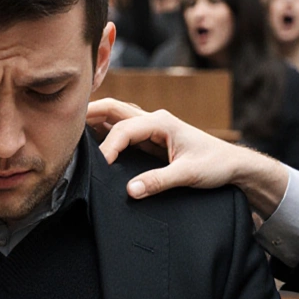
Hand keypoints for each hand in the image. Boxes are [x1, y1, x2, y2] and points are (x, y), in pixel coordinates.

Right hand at [88, 98, 290, 215]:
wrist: (234, 165)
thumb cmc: (216, 164)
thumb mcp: (189, 175)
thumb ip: (159, 181)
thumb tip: (130, 190)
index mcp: (162, 122)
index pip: (124, 128)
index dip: (107, 147)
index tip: (99, 166)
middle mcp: (154, 118)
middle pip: (114, 108)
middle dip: (89, 113)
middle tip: (63, 122)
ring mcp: (152, 126)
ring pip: (116, 115)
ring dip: (95, 119)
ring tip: (70, 127)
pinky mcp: (151, 137)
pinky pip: (122, 128)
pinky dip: (104, 130)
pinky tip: (90, 138)